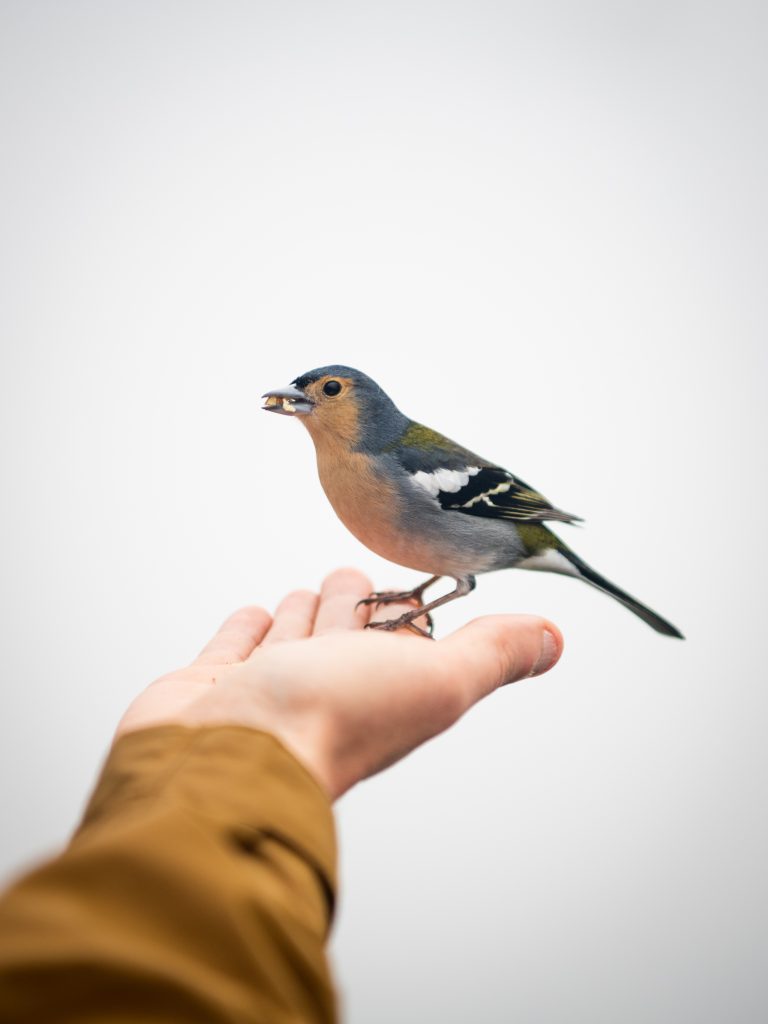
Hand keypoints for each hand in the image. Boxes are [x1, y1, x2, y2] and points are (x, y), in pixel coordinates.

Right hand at [116, 569, 562, 798]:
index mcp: (382, 688)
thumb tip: (555, 641)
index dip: (410, 614)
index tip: (416, 588)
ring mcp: (266, 690)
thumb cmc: (335, 719)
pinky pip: (235, 649)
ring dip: (303, 614)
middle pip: (344, 635)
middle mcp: (326, 690)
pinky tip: (254, 614)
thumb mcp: (437, 679)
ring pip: (292, 639)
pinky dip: (247, 630)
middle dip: (353, 604)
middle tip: (353, 574)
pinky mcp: (209, 688)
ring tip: (310, 591)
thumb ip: (491, 654)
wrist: (224, 760)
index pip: (402, 642)